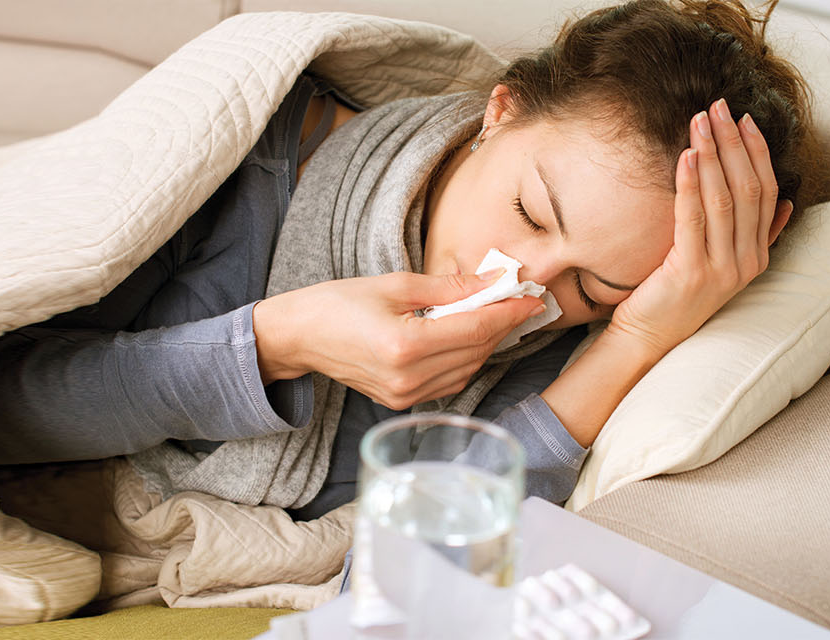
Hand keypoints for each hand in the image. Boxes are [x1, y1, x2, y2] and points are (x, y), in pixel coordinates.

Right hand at [253, 271, 544, 408]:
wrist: (299, 337)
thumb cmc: (338, 303)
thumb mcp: (395, 285)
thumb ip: (449, 288)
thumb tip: (492, 282)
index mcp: (404, 345)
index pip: (475, 329)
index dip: (508, 313)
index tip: (531, 297)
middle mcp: (408, 378)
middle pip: (476, 351)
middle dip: (502, 325)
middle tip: (519, 301)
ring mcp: (405, 396)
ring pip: (468, 370)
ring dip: (487, 343)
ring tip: (497, 316)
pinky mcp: (402, 402)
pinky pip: (450, 382)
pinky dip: (466, 359)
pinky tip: (469, 338)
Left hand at [606, 99, 793, 356]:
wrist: (649, 337)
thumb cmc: (678, 294)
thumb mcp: (723, 263)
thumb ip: (756, 236)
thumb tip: (786, 205)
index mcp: (757, 255)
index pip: (766, 192)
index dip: (757, 152)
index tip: (743, 119)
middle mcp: (746, 262)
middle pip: (748, 189)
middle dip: (733, 143)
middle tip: (719, 107)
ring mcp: (721, 270)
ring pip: (724, 199)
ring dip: (712, 154)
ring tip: (700, 121)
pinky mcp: (691, 273)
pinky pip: (693, 219)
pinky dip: (690, 184)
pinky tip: (685, 156)